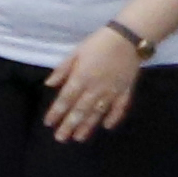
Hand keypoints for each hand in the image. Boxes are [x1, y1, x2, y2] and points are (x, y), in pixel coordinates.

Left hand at [42, 25, 141, 141]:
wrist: (128, 38)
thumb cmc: (98, 43)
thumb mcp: (75, 53)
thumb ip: (62, 70)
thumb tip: (49, 84)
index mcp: (81, 77)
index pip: (66, 98)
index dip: (56, 112)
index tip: (48, 123)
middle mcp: (96, 87)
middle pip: (80, 109)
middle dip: (69, 125)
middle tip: (60, 138)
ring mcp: (112, 90)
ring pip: (98, 112)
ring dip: (88, 126)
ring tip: (78, 138)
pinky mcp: (126, 90)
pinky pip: (121, 107)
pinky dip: (114, 117)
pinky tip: (107, 126)